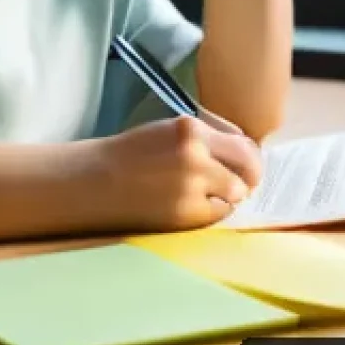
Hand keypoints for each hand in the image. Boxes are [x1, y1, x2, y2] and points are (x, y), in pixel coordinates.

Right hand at [91, 116, 262, 233]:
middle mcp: (196, 155)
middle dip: (243, 178)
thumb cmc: (130, 154)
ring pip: (235, 195)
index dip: (247, 157)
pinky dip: (209, 212)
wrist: (97, 181)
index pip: (243, 144)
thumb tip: (243, 151)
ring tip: (199, 194)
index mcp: (190, 128)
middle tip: (232, 184)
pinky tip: (186, 205)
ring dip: (225, 196)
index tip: (245, 164)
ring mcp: (193, 186)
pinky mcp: (187, 214)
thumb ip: (205, 138)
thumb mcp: (168, 131)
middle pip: (248, 170)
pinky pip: (217, 215)